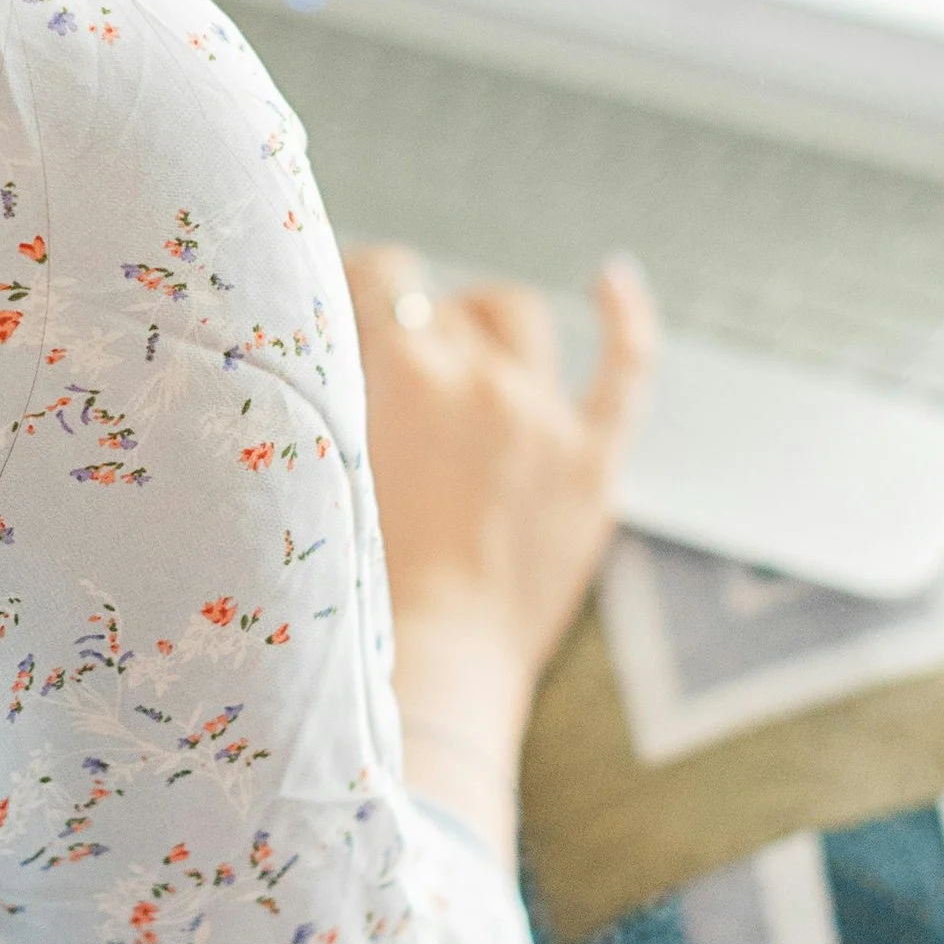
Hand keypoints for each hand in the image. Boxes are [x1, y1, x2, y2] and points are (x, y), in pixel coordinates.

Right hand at [344, 248, 656, 856]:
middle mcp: (481, 380)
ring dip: (483, 322)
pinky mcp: (593, 460)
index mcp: (407, 375)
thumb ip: (328, 392)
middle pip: (441, 310)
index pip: (384, 275)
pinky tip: (611, 279)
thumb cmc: (356, 586)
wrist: (436, 667)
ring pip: (515, 319)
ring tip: (463, 349)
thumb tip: (319, 339)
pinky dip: (623, 315)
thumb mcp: (322, 467)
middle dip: (412, 330)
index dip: (360, 280)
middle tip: (384, 379)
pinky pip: (624, 366)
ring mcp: (545, 416)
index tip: (343, 302)